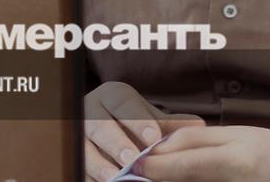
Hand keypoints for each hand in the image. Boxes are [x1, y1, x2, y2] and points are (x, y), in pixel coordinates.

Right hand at [84, 81, 203, 180]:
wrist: (105, 133)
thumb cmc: (132, 124)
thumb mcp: (150, 120)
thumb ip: (169, 123)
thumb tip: (197, 127)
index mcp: (111, 96)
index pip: (122, 102)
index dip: (137, 119)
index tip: (153, 137)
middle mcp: (88, 111)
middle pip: (98, 125)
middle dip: (116, 142)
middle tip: (132, 158)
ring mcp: (76, 135)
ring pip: (82, 148)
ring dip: (99, 163)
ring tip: (115, 176)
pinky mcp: (71, 157)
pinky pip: (77, 167)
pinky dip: (89, 176)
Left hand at [133, 125, 269, 181]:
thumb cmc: (264, 148)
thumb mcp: (231, 134)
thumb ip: (191, 140)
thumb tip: (157, 150)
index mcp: (234, 161)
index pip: (183, 166)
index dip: (155, 168)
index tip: (137, 165)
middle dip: (160, 180)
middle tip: (143, 174)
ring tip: (162, 176)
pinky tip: (183, 180)